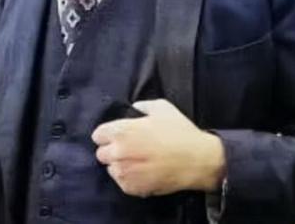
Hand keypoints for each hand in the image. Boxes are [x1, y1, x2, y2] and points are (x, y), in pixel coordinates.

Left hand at [91, 99, 225, 196]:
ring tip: (139, 161)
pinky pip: (122, 182)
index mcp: (122, 131)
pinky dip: (130, 178)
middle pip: (102, 153)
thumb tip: (134, 109)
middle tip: (131, 148)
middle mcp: (118, 153)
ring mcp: (123, 173)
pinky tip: (144, 172)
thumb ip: (142, 105)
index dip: (109, 134)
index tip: (120, 136)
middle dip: (113, 150)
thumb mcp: (163, 108)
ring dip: (120, 165)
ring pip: (111, 169)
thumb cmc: (180, 132)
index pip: (98, 135)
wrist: (197, 160)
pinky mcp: (131, 188)